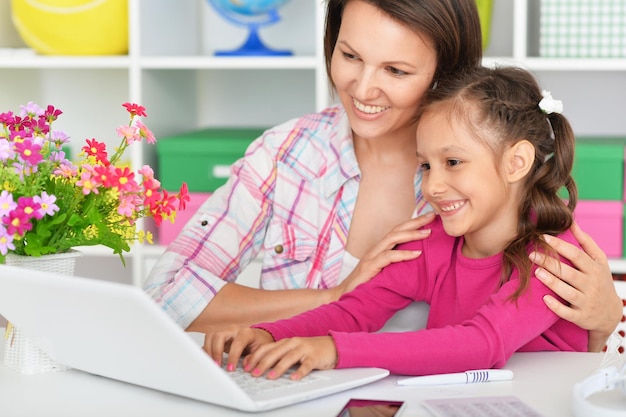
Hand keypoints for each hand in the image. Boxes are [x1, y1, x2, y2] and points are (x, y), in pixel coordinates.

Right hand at [203, 326, 273, 368]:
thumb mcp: (262, 351)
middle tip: (217, 366)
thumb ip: (255, 357)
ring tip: (212, 364)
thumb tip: (246, 366)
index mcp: (246, 332)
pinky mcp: (219, 337)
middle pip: (219, 335)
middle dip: (216, 351)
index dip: (233, 356)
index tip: (231, 369)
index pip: (238, 342)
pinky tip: (208, 360)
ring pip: (211, 336)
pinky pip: (208, 340)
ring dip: (208, 351)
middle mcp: (234, 330)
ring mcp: (225, 332)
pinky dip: (206, 350)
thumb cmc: (259, 344)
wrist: (257, 337)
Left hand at [242, 336, 336, 379]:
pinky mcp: (315, 356)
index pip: (266, 348)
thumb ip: (277, 355)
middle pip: (275, 353)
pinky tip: (294, 378)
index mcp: (285, 342)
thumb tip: (259, 365)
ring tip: (270, 377)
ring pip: (288, 358)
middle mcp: (293, 343)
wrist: (332, 345)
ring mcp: (304, 349)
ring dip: (278, 368)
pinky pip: (307, 365)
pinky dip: (300, 371)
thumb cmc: (309, 350)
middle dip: (262, 363)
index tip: (245, 366)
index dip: (255, 357)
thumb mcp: (291, 350)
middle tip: (254, 373)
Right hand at [335, 212, 434, 296]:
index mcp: (380, 249)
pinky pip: (389, 257)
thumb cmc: (367, 288)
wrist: (345, 298)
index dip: (413, 223)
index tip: (430, 218)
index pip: (398, 231)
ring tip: (428, 233)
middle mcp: (376, 249)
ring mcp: (372, 256)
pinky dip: (404, 254)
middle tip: (432, 216)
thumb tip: (419, 265)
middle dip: (416, 222)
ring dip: (412, 234)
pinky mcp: (370, 266)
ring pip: (393, 239)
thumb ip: (397, 267)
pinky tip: (417, 253)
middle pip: (397, 229)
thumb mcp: (385, 274)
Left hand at [530, 221, 621, 350]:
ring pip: (567, 291)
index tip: (543, 237)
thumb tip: (571, 222)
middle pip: (569, 272)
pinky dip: (556, 306)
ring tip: (537, 272)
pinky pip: (567, 312)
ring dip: (552, 282)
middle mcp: (591, 285)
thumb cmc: (600, 281)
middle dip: (550, 263)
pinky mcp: (581, 317)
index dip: (559, 245)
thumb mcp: (599, 261)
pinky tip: (544, 299)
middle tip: (532, 254)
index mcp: (594, 269)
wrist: (610, 313)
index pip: (576, 255)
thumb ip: (585, 242)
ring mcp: (586, 302)